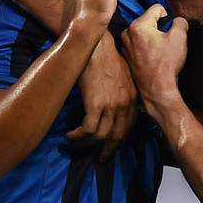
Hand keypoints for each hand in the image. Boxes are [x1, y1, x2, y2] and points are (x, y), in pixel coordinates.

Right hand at [69, 35, 139, 159]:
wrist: (95, 45)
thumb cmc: (105, 57)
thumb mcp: (121, 76)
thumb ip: (121, 92)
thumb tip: (112, 105)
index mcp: (132, 98)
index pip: (129, 126)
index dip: (119, 139)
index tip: (111, 144)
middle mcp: (125, 104)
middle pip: (118, 136)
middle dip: (108, 149)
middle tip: (99, 157)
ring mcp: (111, 106)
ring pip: (101, 137)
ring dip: (87, 145)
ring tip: (77, 146)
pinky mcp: (95, 105)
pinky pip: (88, 130)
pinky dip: (78, 137)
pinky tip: (70, 136)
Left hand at [121, 6, 188, 108]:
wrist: (157, 89)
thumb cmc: (166, 64)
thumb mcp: (179, 38)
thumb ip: (180, 22)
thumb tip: (178, 20)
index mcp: (138, 25)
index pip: (157, 8)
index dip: (168, 17)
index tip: (171, 32)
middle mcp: (127, 33)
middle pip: (148, 20)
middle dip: (159, 28)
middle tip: (165, 43)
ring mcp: (125, 45)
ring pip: (144, 32)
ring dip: (152, 38)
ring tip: (159, 52)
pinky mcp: (126, 55)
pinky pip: (139, 43)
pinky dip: (146, 47)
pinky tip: (153, 57)